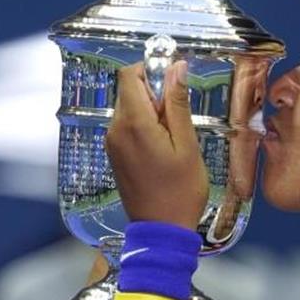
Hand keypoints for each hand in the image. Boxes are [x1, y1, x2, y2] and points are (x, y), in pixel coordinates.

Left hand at [105, 61, 208, 229]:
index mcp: (133, 123)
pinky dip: (145, 125)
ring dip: (151, 110)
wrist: (160, 231)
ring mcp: (112, 143)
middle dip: (154, 92)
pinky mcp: (115, 154)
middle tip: (179, 115)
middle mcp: (115, 129)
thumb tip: (176, 68)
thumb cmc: (180, 192)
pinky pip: (127, 126)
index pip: (129, 75)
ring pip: (129, 107)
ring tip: (174, 136)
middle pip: (129, 89)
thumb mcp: (187, 144)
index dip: (151, 69)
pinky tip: (164, 146)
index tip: (174, 82)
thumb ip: (178, 103)